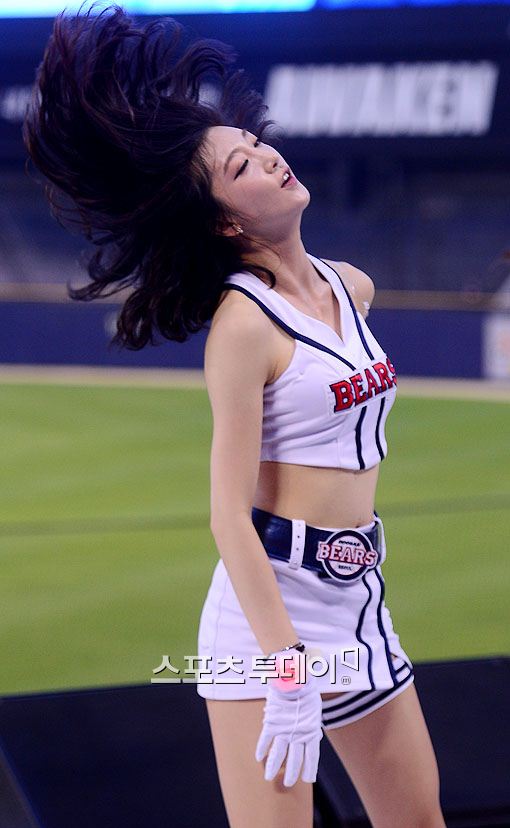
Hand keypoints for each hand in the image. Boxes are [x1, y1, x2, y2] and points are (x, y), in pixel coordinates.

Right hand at [255, 652, 322, 786]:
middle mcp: (298, 733)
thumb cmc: (307, 690)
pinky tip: (258, 758)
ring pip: (278, 754)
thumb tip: (314, 738)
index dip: (309, 768)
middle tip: (288, 783)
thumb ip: (311, 725)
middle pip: (294, 760)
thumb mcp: (314, 709)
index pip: (312, 756)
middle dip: (291, 773)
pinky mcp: (272, 722)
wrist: (295, 676)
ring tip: (269, 777)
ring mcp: (284, 729)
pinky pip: (265, 739)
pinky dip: (261, 749)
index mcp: (312, 730)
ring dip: (274, 766)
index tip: (307, 779)